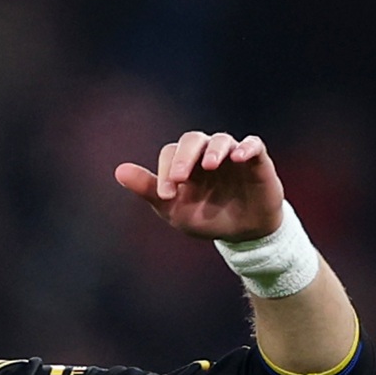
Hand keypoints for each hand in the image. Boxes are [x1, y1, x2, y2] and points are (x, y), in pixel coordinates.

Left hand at [115, 131, 285, 242]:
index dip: (165, 171)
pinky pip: (253, 144)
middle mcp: (206, 154)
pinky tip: (239, 157)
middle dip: (185, 156)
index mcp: (185, 163)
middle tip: (180, 177)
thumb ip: (148, 189)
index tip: (166, 196)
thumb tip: (118, 171)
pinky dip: (246, 147)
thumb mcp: (175, 210)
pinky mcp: (257, 160)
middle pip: (192, 139)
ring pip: (220, 139)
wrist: (244, 235)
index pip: (171, 154)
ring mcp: (231, 155)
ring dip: (213, 150)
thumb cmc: (207, 218)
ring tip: (209, 166)